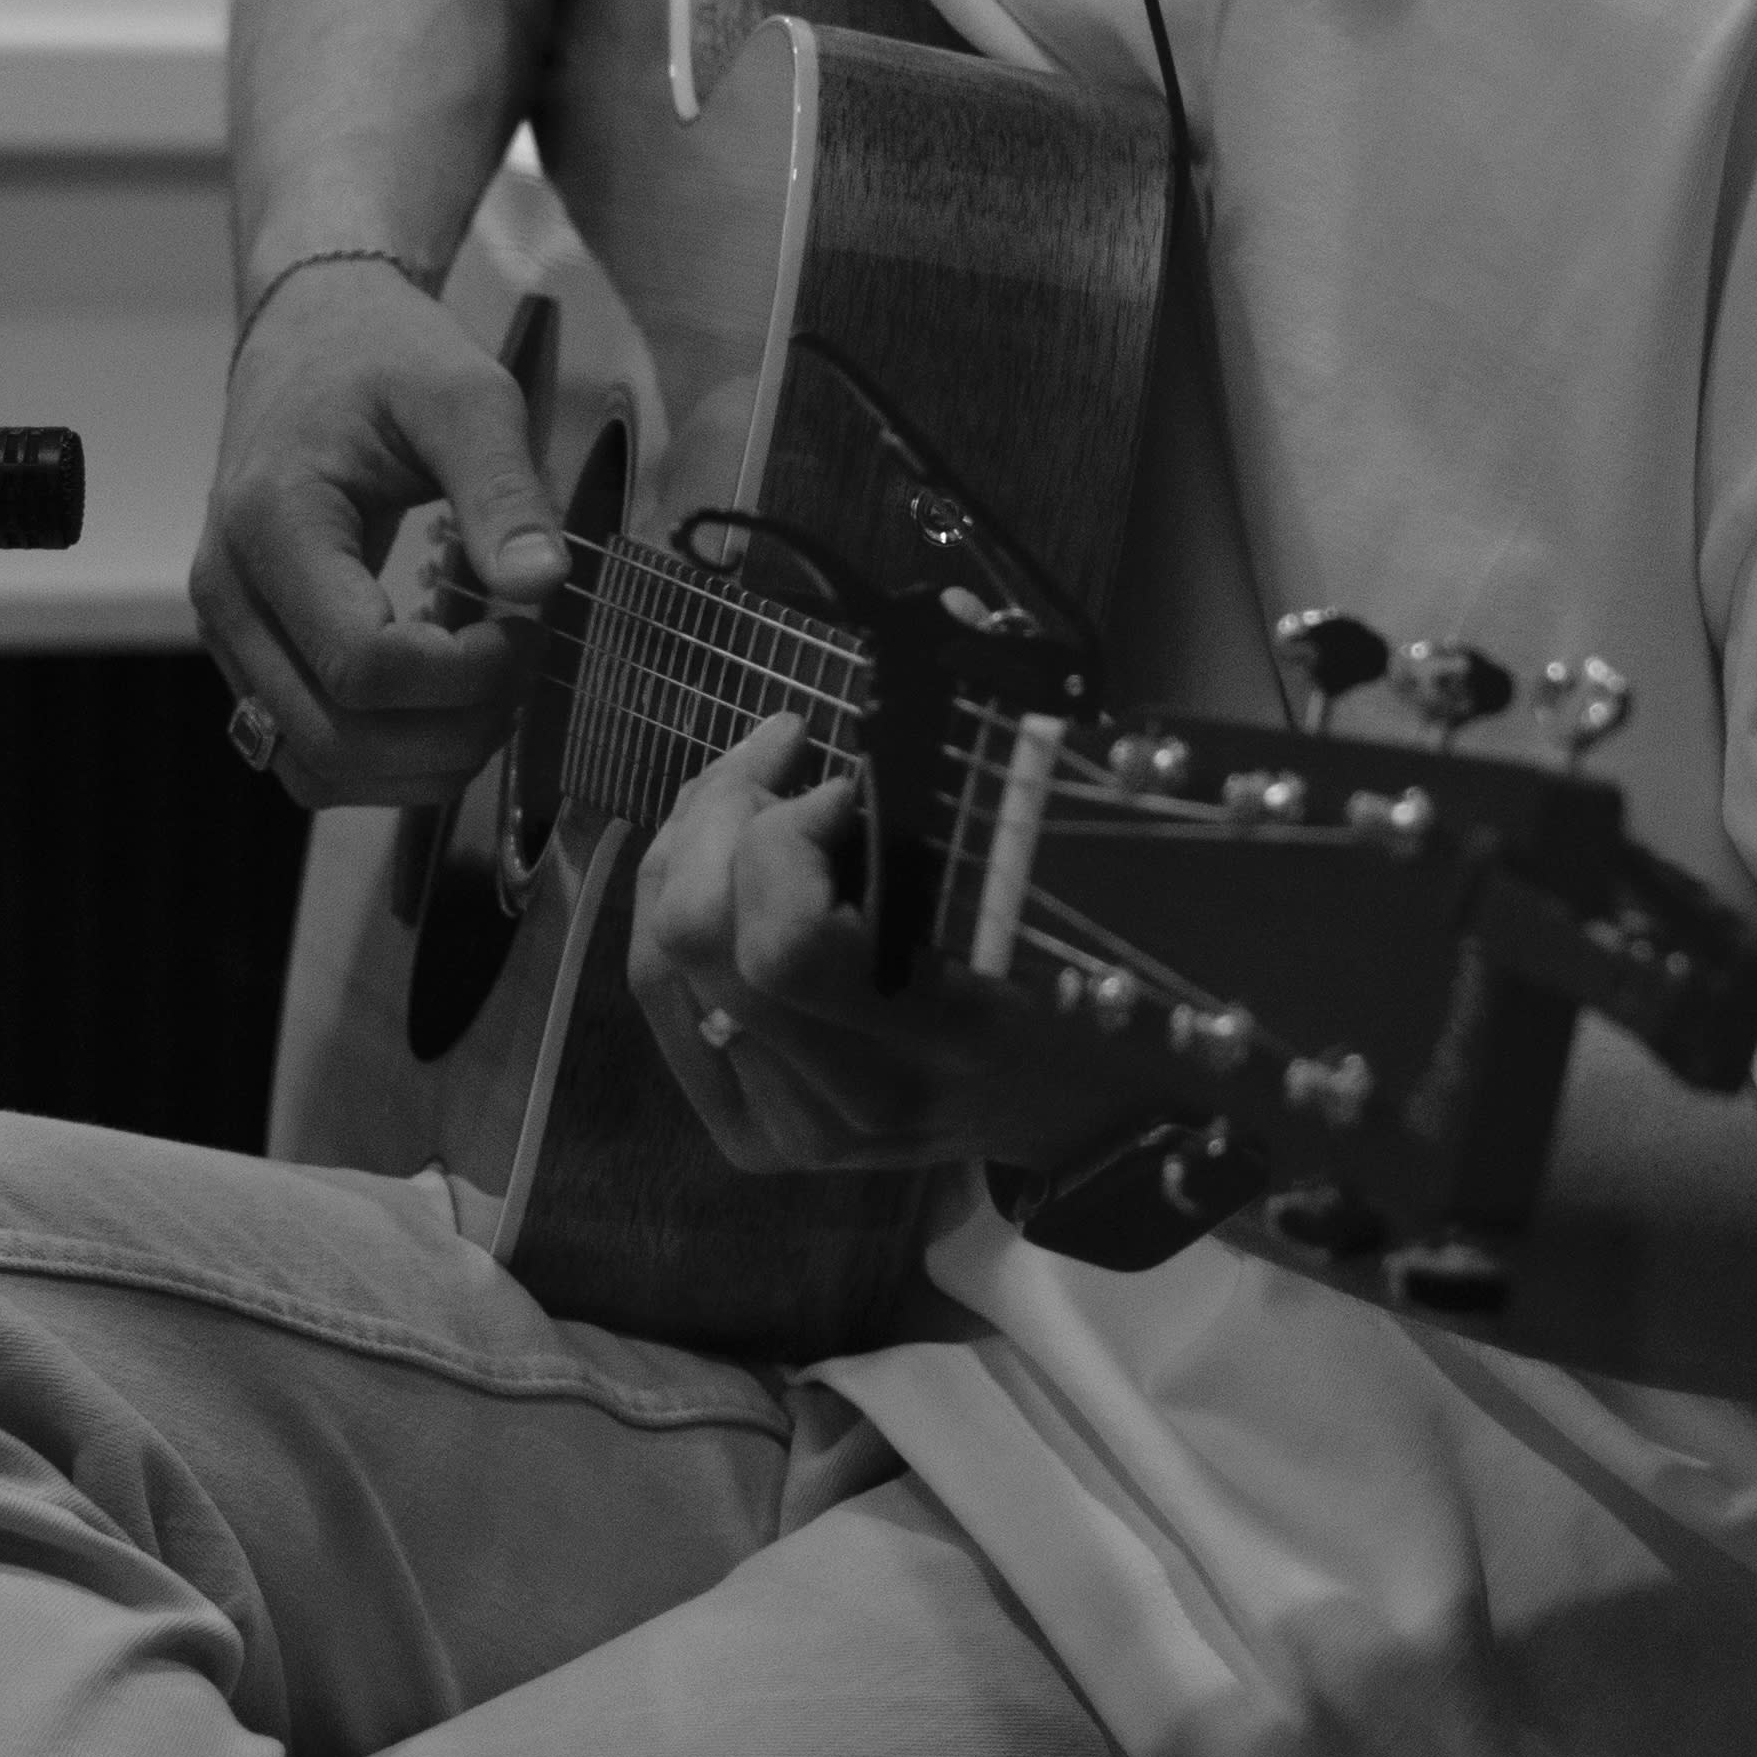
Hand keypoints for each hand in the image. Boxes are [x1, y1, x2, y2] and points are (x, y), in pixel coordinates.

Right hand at [190, 261, 568, 807]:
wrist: (311, 337)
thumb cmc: (383, 357)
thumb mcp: (463, 393)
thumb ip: (503, 488)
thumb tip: (544, 586)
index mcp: (273, 523)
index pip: (360, 665)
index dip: (463, 675)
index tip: (527, 625)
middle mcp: (230, 593)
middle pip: (333, 738)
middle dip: (451, 732)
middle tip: (523, 668)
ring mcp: (231, 633)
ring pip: (313, 768)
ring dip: (418, 761)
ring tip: (488, 692)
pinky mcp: (251, 654)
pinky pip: (307, 752)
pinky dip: (385, 754)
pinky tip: (442, 697)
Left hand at [628, 718, 1171, 1182]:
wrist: (1095, 1111)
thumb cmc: (1096, 968)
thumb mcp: (1061, 875)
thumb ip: (984, 772)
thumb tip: (934, 621)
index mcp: (939, 1046)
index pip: (781, 943)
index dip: (790, 831)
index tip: (850, 777)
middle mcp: (848, 1103)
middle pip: (696, 938)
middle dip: (722, 809)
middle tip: (784, 746)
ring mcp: (791, 1131)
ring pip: (661, 960)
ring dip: (693, 843)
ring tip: (754, 783)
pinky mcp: (753, 1135)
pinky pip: (661, 998)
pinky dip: (675, 903)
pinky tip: (724, 855)